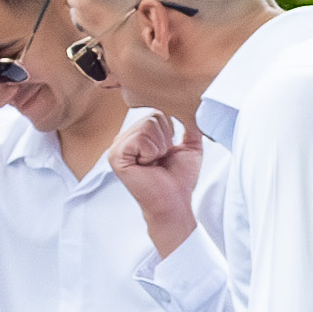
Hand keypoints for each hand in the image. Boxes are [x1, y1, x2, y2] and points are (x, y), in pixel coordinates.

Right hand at [106, 107, 203, 258]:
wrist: (174, 202)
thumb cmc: (178, 179)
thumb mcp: (189, 145)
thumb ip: (190, 125)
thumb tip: (196, 109)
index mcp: (137, 135)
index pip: (157, 113)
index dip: (170, 132)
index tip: (167, 153)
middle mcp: (124, 139)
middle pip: (152, 117)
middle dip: (165, 139)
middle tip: (160, 160)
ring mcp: (117, 147)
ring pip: (148, 125)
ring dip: (159, 147)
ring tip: (154, 163)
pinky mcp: (116, 155)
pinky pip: (141, 137)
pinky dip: (151, 152)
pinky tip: (147, 165)